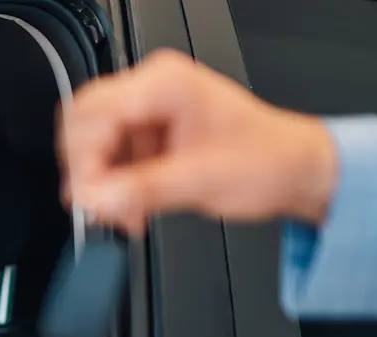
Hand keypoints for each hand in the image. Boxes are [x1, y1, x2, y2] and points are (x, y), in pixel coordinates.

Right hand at [59, 49, 338, 235]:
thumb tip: (94, 200)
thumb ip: (140, 190)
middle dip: (86, 171)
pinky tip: (131, 207)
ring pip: (92, 143)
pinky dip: (114, 186)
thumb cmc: (266, 160)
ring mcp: (148, 110)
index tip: (88, 198)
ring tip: (123, 213)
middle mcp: (152, 88)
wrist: (292, 170)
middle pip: (84, 123)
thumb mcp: (199, 181)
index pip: (95, 114)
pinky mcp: (147, 132)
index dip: (84, 160)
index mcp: (165, 84)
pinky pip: (110, 157)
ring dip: (101, 184)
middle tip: (97, 207)